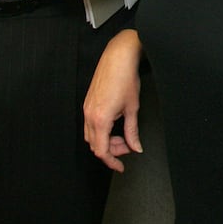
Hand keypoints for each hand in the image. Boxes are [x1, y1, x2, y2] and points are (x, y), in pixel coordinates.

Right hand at [83, 29, 144, 172]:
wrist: (118, 57)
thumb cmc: (126, 78)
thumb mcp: (133, 109)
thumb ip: (132, 132)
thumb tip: (135, 147)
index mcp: (100, 119)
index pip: (102, 150)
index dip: (112, 161)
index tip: (120, 167)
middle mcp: (89, 115)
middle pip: (95, 145)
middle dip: (112, 150)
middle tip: (128, 146)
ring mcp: (87, 108)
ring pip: (91, 135)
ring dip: (106, 140)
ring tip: (123, 135)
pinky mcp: (88, 102)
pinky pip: (90, 124)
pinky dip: (102, 130)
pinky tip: (115, 124)